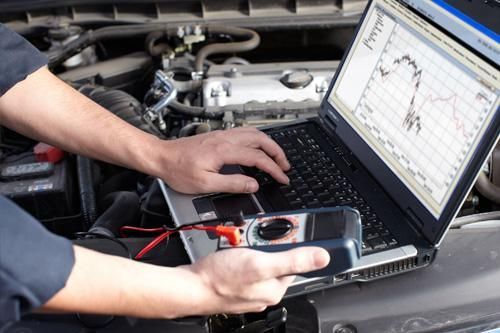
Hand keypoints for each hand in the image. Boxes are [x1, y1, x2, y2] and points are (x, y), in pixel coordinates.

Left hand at [153, 127, 290, 193]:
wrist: (162, 157)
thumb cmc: (178, 170)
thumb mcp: (205, 184)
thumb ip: (232, 184)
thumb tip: (253, 185)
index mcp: (224, 150)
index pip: (257, 158)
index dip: (273, 169)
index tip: (282, 178)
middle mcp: (225, 138)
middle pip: (260, 139)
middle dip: (277, 152)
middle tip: (285, 166)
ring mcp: (222, 135)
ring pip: (254, 133)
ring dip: (269, 144)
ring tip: (276, 157)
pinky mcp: (218, 136)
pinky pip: (244, 133)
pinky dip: (258, 140)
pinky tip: (258, 148)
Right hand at [179, 247, 329, 314]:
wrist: (189, 286)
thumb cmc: (220, 278)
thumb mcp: (261, 262)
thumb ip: (293, 259)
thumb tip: (322, 258)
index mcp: (275, 289)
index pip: (294, 262)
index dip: (290, 244)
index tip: (285, 232)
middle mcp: (264, 291)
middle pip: (275, 258)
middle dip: (265, 243)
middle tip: (252, 238)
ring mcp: (249, 287)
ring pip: (258, 258)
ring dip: (251, 245)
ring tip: (239, 244)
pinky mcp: (235, 283)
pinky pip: (244, 263)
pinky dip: (239, 253)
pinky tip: (231, 250)